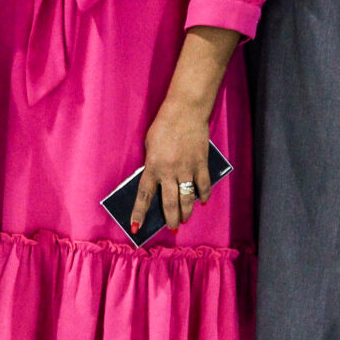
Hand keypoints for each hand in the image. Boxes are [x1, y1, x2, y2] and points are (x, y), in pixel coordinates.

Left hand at [132, 95, 215, 233]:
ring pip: (187, 199)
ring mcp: (187, 169)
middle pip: (169, 203)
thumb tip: (156, 180)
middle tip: (172, 228)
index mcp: (153, 167)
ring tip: (185, 219)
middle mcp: (169, 172)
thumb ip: (152, 164)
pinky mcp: (201, 164)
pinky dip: (204, 195)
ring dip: (186, 212)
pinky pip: (204, 186)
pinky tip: (202, 201)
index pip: (144, 196)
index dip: (139, 213)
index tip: (136, 227)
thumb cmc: (164, 125)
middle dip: (171, 219)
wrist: (185, 111)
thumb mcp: (150, 145)